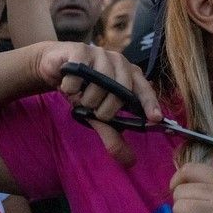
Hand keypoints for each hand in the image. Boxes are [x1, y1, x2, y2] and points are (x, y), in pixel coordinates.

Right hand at [32, 42, 160, 164]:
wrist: (56, 66)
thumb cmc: (84, 88)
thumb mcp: (98, 115)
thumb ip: (114, 135)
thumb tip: (130, 162)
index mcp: (130, 74)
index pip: (145, 90)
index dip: (151, 104)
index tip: (156, 119)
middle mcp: (119, 61)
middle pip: (119, 93)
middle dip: (104, 109)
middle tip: (94, 109)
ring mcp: (100, 53)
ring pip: (97, 87)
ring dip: (85, 99)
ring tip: (80, 95)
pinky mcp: (80, 50)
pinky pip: (78, 78)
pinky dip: (71, 88)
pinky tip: (69, 83)